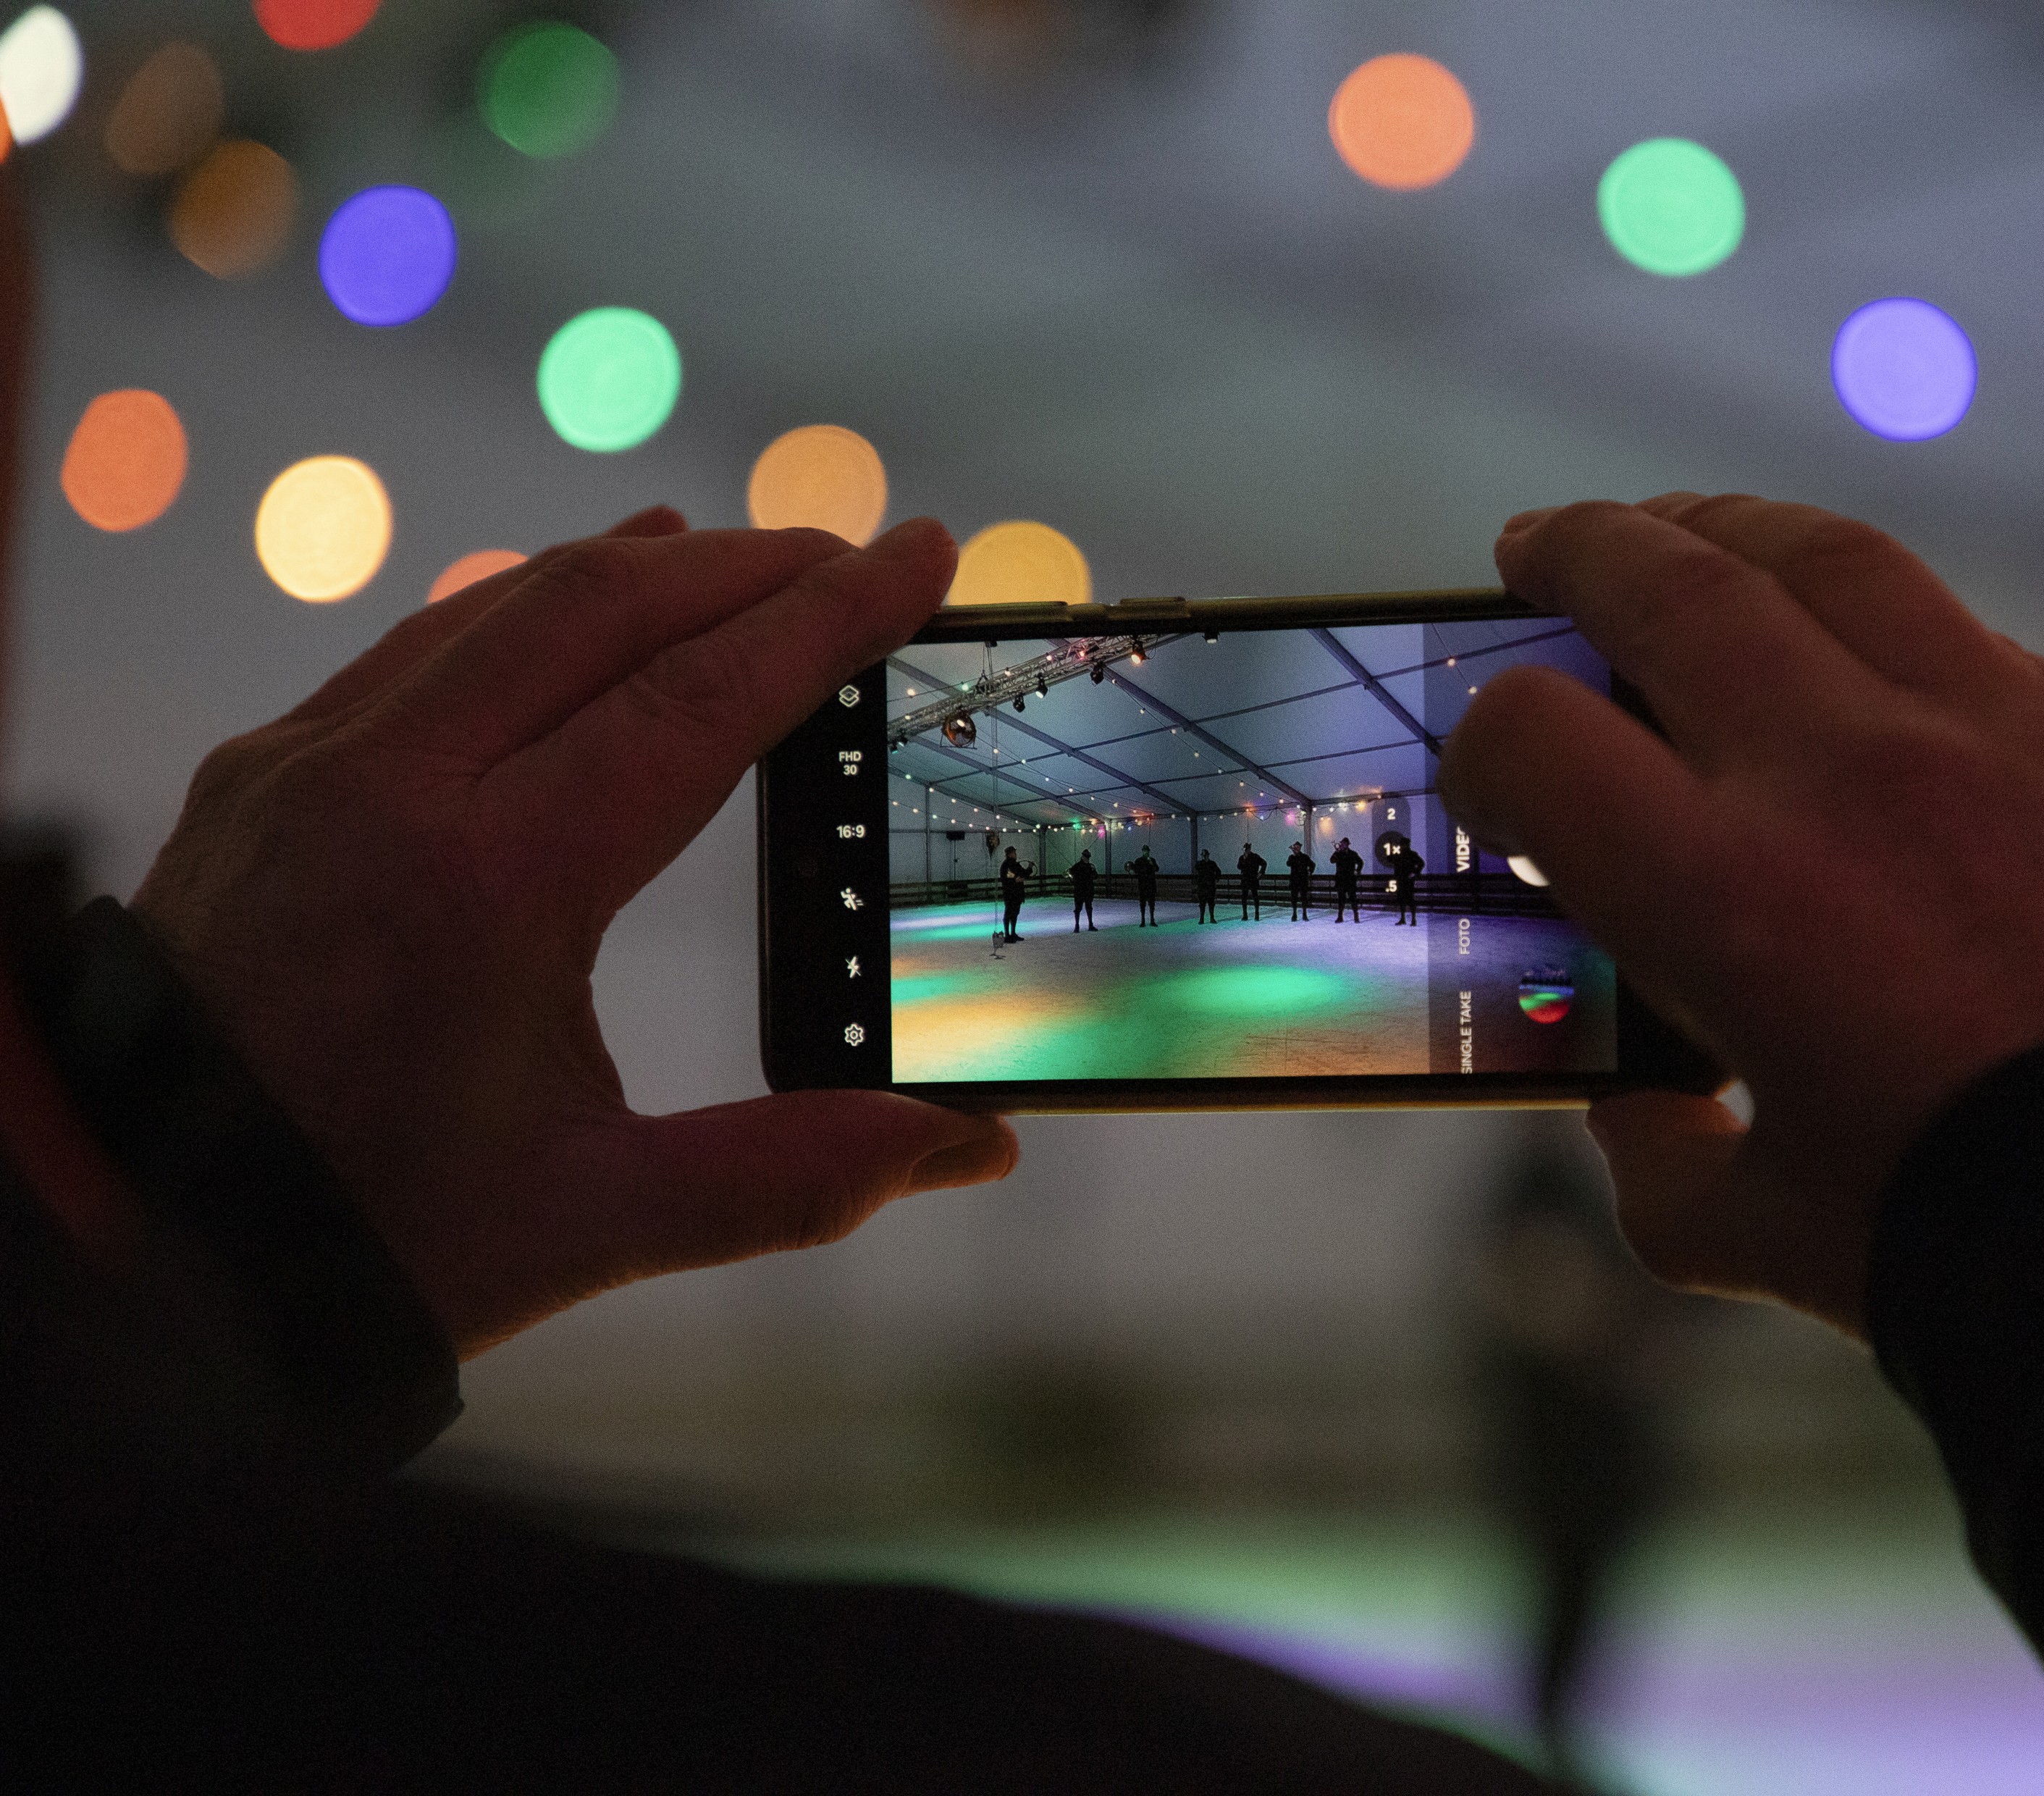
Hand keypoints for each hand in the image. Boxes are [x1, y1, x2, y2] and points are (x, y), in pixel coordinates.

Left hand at [132, 508, 1016, 1355]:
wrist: (133, 1245)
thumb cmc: (358, 1238)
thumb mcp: (593, 1220)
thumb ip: (796, 1173)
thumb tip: (974, 1149)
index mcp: (489, 886)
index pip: (695, 700)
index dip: (825, 622)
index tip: (918, 558)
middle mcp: (389, 791)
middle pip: (605, 608)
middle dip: (752, 565)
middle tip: (861, 554)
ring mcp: (308, 766)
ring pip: (503, 602)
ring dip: (641, 569)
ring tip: (744, 562)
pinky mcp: (262, 775)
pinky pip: (419, 645)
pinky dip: (527, 606)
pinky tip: (577, 609)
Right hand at [1442, 494, 2043, 1336]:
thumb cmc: (2000, 1244)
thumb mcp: (1778, 1236)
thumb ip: (1667, 1172)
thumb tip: (1639, 1121)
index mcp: (1726, 894)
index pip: (1532, 736)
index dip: (1486, 746)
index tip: (1498, 776)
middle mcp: (1841, 769)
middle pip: (1664, 584)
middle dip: (1578, 555)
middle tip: (1537, 549)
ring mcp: (1990, 724)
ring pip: (1823, 558)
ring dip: (1725, 532)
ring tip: (1684, 534)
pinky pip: (1969, 639)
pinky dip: (1889, 633)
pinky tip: (1880, 668)